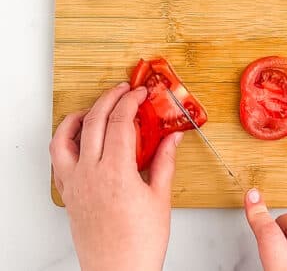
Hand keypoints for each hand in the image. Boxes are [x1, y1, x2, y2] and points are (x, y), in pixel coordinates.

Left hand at [50, 82, 182, 270]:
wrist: (118, 269)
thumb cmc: (141, 241)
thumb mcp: (160, 198)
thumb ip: (164, 162)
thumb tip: (172, 137)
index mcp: (117, 171)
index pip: (121, 122)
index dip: (132, 102)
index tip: (142, 92)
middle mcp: (90, 173)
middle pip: (94, 121)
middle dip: (110, 99)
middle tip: (125, 90)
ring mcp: (74, 182)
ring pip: (66, 136)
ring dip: (80, 116)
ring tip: (95, 108)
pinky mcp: (68, 193)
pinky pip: (57, 158)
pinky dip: (65, 140)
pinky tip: (79, 138)